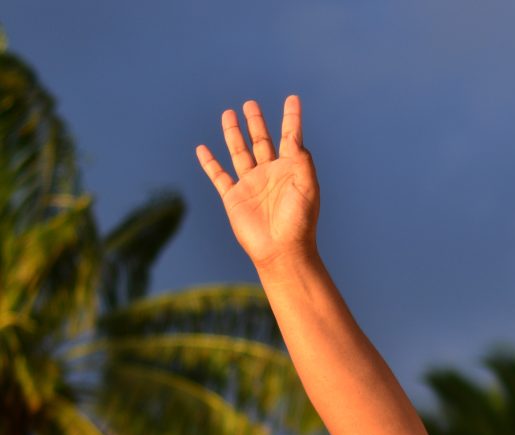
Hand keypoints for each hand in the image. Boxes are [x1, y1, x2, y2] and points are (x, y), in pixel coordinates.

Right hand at [196, 96, 318, 269]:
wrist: (281, 251)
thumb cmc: (299, 222)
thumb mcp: (307, 189)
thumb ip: (302, 161)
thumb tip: (294, 136)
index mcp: (290, 170)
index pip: (290, 137)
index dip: (292, 118)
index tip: (293, 99)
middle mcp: (270, 174)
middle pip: (261, 141)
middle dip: (256, 122)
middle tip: (251, 104)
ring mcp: (250, 184)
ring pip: (239, 152)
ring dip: (234, 134)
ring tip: (230, 113)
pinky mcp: (233, 197)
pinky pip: (218, 175)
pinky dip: (209, 162)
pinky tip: (203, 149)